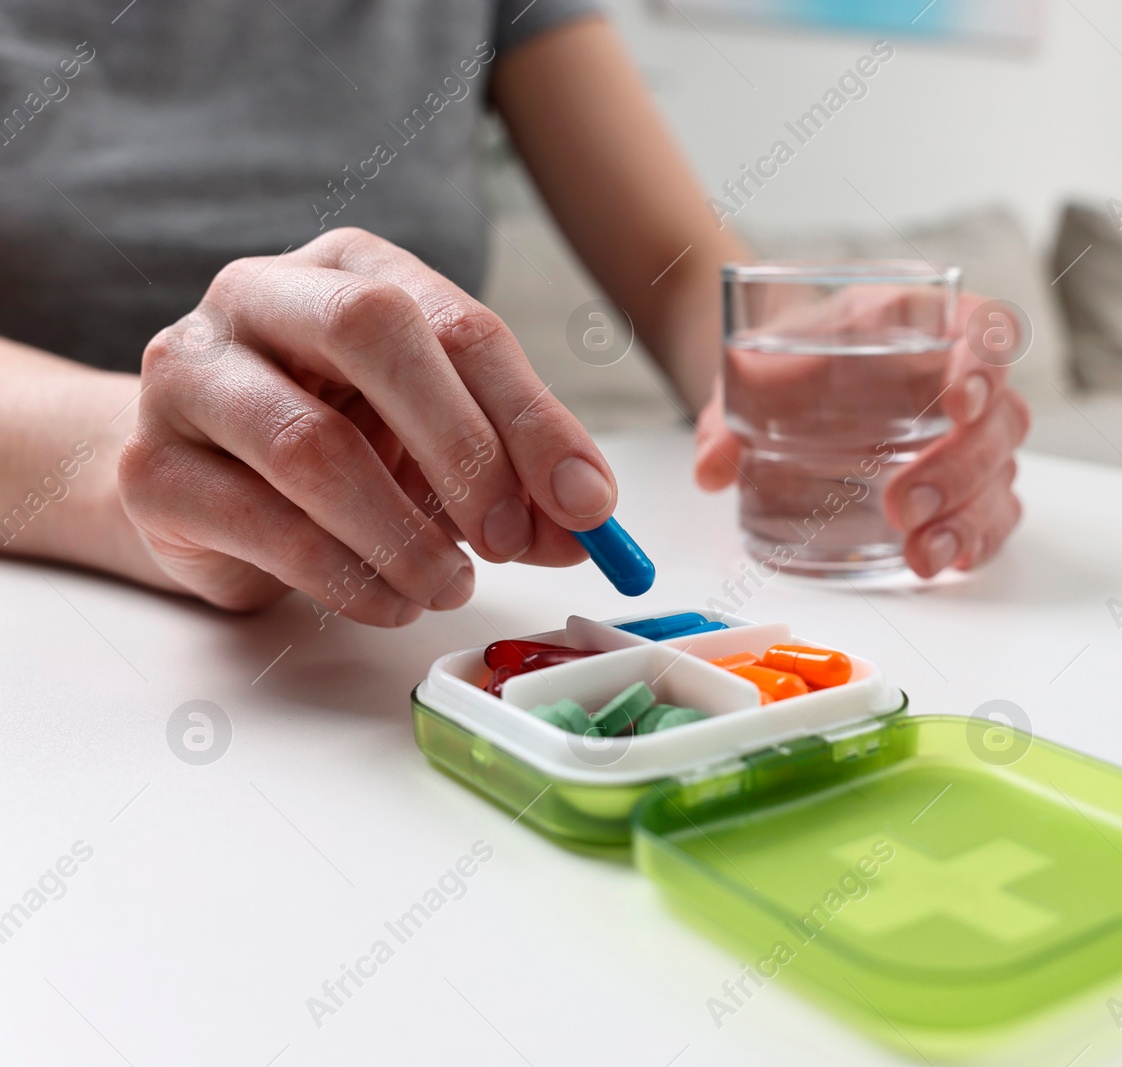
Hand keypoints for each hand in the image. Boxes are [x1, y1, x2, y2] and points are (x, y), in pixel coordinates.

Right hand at [118, 228, 618, 625]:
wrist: (200, 484)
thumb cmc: (339, 441)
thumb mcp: (438, 445)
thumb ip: (517, 474)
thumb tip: (588, 521)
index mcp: (351, 268)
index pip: (458, 323)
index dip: (533, 418)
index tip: (587, 503)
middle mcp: (260, 295)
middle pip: (374, 332)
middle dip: (462, 448)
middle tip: (510, 538)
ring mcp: (191, 375)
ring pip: (311, 445)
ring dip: (404, 534)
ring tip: (450, 586)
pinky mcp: (153, 469)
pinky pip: (262, 526)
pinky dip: (347, 579)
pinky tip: (391, 600)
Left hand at [694, 290, 1027, 577]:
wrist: (783, 383)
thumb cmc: (788, 363)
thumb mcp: (753, 371)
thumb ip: (728, 414)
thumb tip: (713, 466)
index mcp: (917, 323)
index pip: (985, 328)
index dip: (984, 363)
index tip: (958, 402)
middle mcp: (957, 377)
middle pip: (1000, 417)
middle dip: (960, 467)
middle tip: (905, 505)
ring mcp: (968, 435)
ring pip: (1002, 473)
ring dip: (968, 518)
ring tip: (919, 556)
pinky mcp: (965, 485)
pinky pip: (994, 514)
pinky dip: (975, 542)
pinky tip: (940, 561)